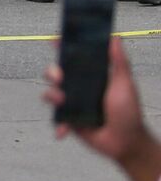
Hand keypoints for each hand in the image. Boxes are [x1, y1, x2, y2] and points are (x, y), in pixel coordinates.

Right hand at [44, 39, 148, 160]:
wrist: (126, 142)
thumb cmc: (129, 112)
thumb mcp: (125, 84)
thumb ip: (119, 62)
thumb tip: (115, 38)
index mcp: (92, 76)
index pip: (75, 58)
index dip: (63, 48)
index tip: (55, 40)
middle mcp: (80, 87)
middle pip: (56, 73)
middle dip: (52, 72)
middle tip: (59, 77)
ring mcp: (73, 104)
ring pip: (51, 93)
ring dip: (52, 95)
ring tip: (61, 101)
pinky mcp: (68, 120)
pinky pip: (55, 117)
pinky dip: (58, 123)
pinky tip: (64, 128)